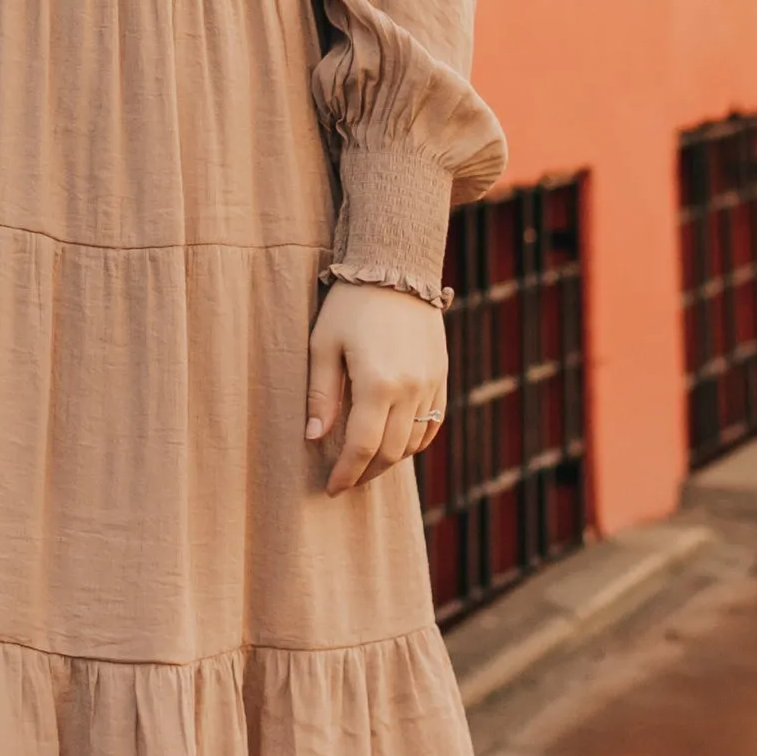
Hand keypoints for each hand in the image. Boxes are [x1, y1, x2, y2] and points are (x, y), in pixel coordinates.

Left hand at [306, 285, 446, 494]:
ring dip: (390, 459)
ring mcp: (431, 383)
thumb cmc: (350, 305)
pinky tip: (394, 442)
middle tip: (345, 481)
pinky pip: (433, 422)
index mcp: (377, 383)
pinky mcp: (441, 375)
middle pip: (390, 452)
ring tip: (365, 462)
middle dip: (365, 473)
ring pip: (414, 442)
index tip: (330, 488)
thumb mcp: (323, 345)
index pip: (362, 447)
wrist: (396, 268)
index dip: (345, 473)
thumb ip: (320, 394)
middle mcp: (410, 388)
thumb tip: (315, 438)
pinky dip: (415, 440)